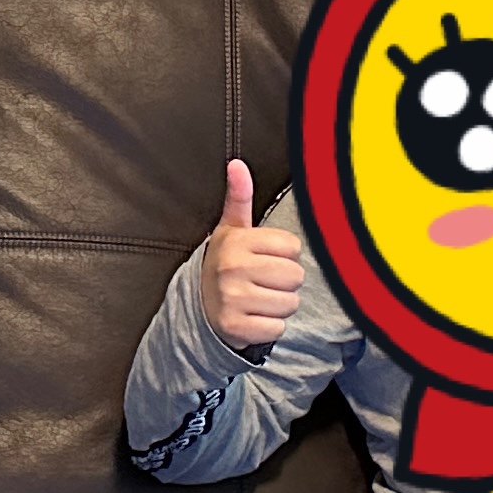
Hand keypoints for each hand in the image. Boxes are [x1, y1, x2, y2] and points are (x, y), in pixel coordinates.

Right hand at [200, 158, 307, 352]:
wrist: (198, 307)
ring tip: (258, 299)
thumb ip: (239, 197)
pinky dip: (269, 326)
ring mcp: (232, 299)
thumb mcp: (230, 230)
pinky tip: (253, 317)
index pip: (292, 246)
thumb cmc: (226, 264)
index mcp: (236, 241)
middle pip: (295, 276)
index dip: (284, 254)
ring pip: (290, 303)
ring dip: (279, 305)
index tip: (264, 258)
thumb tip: (237, 164)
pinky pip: (277, 328)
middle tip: (262, 281)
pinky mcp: (236, 328)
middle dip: (284, 282)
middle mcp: (232, 268)